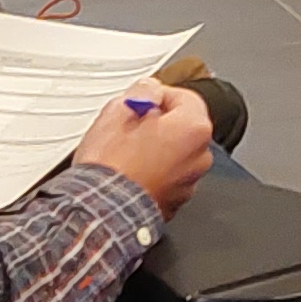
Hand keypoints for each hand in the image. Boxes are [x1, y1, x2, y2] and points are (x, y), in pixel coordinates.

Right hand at [70, 82, 212, 213]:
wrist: (100, 213)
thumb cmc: (110, 167)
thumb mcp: (117, 113)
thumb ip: (140, 93)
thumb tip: (149, 89)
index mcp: (194, 129)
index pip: (184, 97)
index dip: (156, 97)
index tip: (139, 102)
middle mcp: (200, 157)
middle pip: (181, 127)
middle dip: (157, 124)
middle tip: (128, 127)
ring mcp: (189, 183)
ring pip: (174, 153)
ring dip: (155, 149)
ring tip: (125, 153)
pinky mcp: (174, 202)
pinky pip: (167, 178)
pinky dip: (153, 173)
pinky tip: (130, 172)